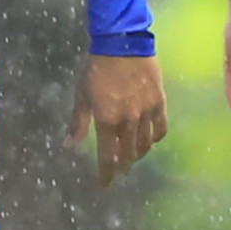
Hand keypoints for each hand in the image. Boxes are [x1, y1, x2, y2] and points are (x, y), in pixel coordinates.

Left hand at [67, 53, 168, 187]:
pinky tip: (150, 139)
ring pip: (145, 144)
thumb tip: (69, 145)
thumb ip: (78, 123)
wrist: (122, 44)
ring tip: (131, 157)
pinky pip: (161, 128)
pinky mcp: (160, 102)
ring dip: (137, 154)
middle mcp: (129, 121)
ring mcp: (147, 112)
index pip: (108, 157)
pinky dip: (155, 138)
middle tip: (118, 172)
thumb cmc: (96, 69)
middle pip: (128, 154)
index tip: (104, 185)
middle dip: (122, 166)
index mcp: (107, 121)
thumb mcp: (82, 96)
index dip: (106, 174)